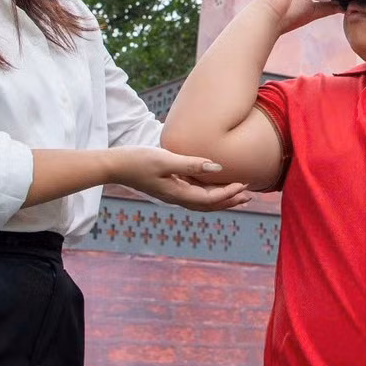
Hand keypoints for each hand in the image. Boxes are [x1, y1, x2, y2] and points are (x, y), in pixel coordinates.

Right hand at [106, 146, 250, 210]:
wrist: (115, 166)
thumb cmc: (138, 160)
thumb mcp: (166, 159)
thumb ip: (191, 163)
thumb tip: (217, 167)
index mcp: (177, 194)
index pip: (210, 199)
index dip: (229, 193)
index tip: (244, 183)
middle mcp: (177, 198)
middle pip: (209, 205)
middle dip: (230, 201)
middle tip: (250, 196)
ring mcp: (172, 194)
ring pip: (202, 201)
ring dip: (221, 199)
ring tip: (238, 194)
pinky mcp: (168, 187)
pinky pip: (194, 194)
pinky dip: (209, 193)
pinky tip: (214, 185)